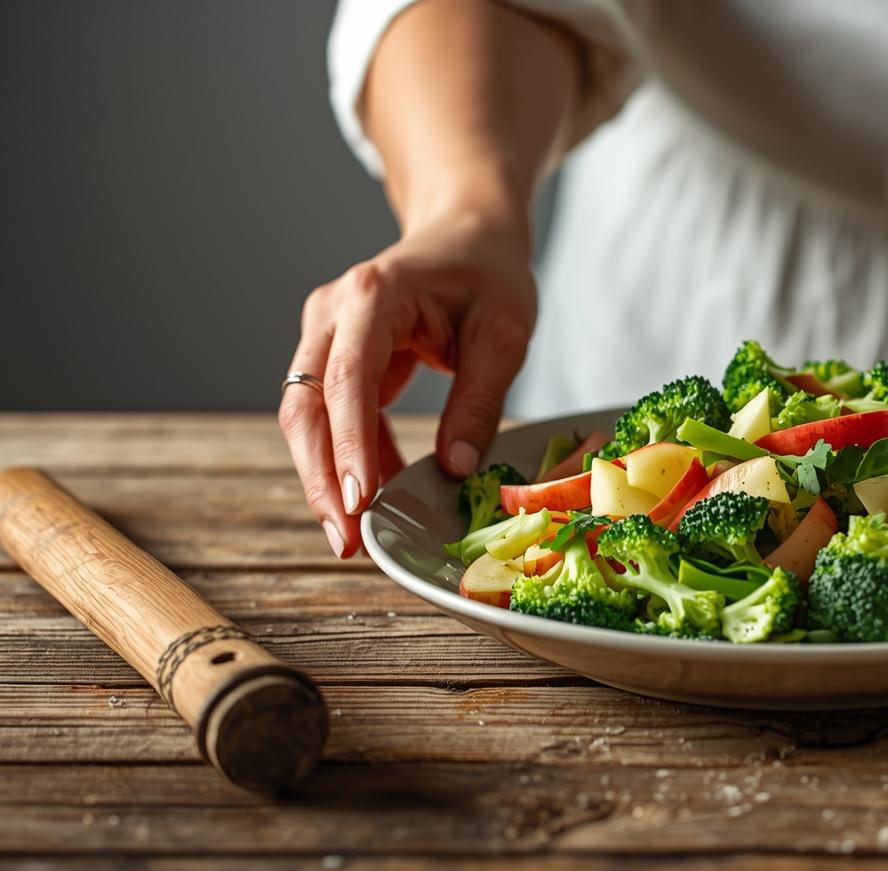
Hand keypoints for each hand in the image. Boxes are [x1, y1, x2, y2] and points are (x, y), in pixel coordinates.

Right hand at [278, 215, 536, 557]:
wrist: (468, 234)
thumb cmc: (489, 275)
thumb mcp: (504, 334)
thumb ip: (480, 399)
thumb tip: (456, 468)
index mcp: (372, 296)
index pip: (348, 380)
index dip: (350, 445)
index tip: (360, 501)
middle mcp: (333, 313)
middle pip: (306, 405)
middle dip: (322, 478)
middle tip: (346, 541)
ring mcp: (326, 334)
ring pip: (307, 416)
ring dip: (327, 476)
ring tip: (354, 535)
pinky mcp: (334, 355)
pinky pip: (332, 414)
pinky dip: (350, 456)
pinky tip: (376, 493)